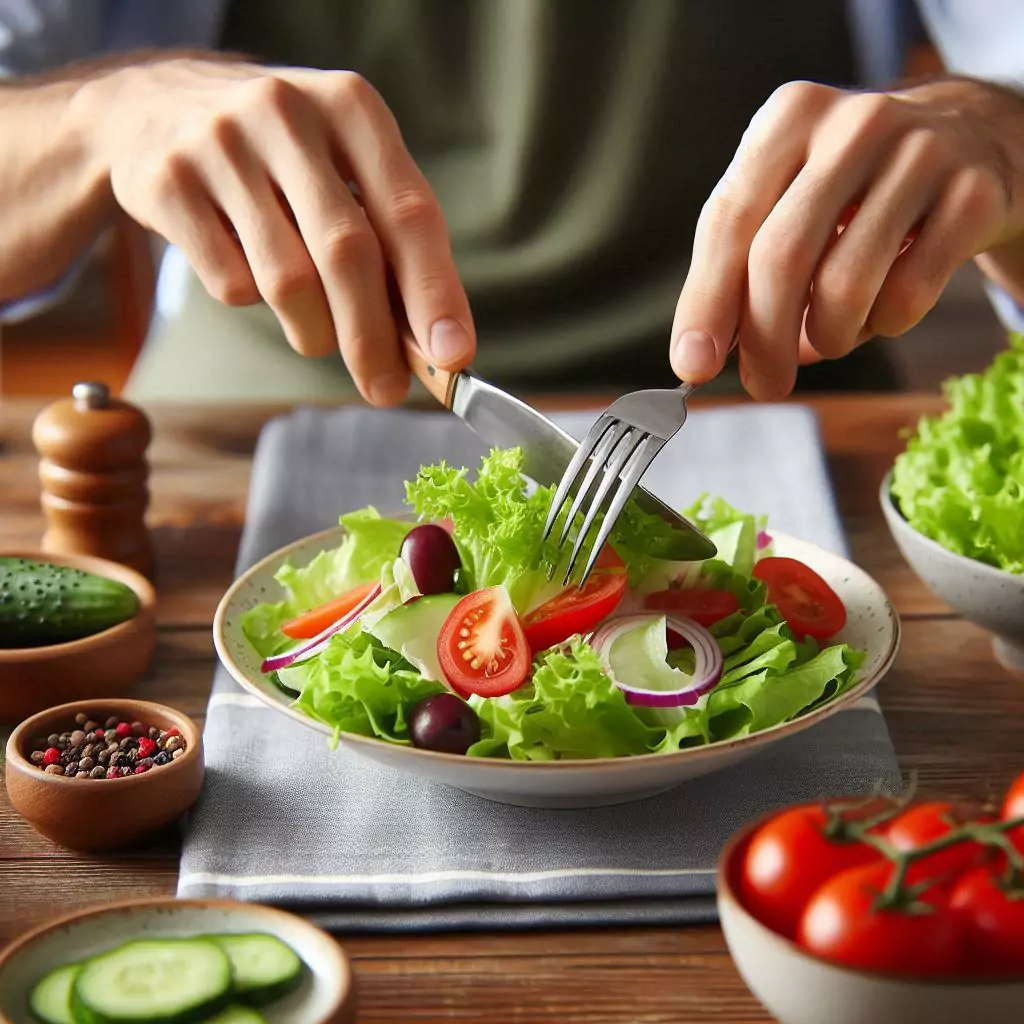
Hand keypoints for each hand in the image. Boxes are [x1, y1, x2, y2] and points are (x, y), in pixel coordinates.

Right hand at [72, 58, 474, 405]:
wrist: (154, 107)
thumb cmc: (283, 158)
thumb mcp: (343, 167)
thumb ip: (390, 241)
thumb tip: (433, 342)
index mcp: (351, 106)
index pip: (409, 212)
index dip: (435, 292)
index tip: (453, 356)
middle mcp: (287, 113)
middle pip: (346, 253)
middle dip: (374, 338)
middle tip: (387, 391)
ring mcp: (220, 144)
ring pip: (287, 280)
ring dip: (314, 332)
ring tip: (318, 335)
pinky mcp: (167, 182)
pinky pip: (229, 285)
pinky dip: (253, 302)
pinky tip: (251, 275)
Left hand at [671, 77, 1023, 398]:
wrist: (973, 140)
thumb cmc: (854, 190)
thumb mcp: (788, 202)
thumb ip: (739, 269)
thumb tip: (701, 355)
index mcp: (789, 119)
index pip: (728, 222)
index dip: (705, 302)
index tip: (692, 364)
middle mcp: (853, 123)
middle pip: (781, 256)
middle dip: (763, 339)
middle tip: (763, 385)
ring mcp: (921, 152)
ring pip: (846, 284)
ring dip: (828, 337)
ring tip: (829, 337)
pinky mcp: (973, 194)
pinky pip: (908, 294)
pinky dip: (883, 325)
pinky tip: (882, 308)